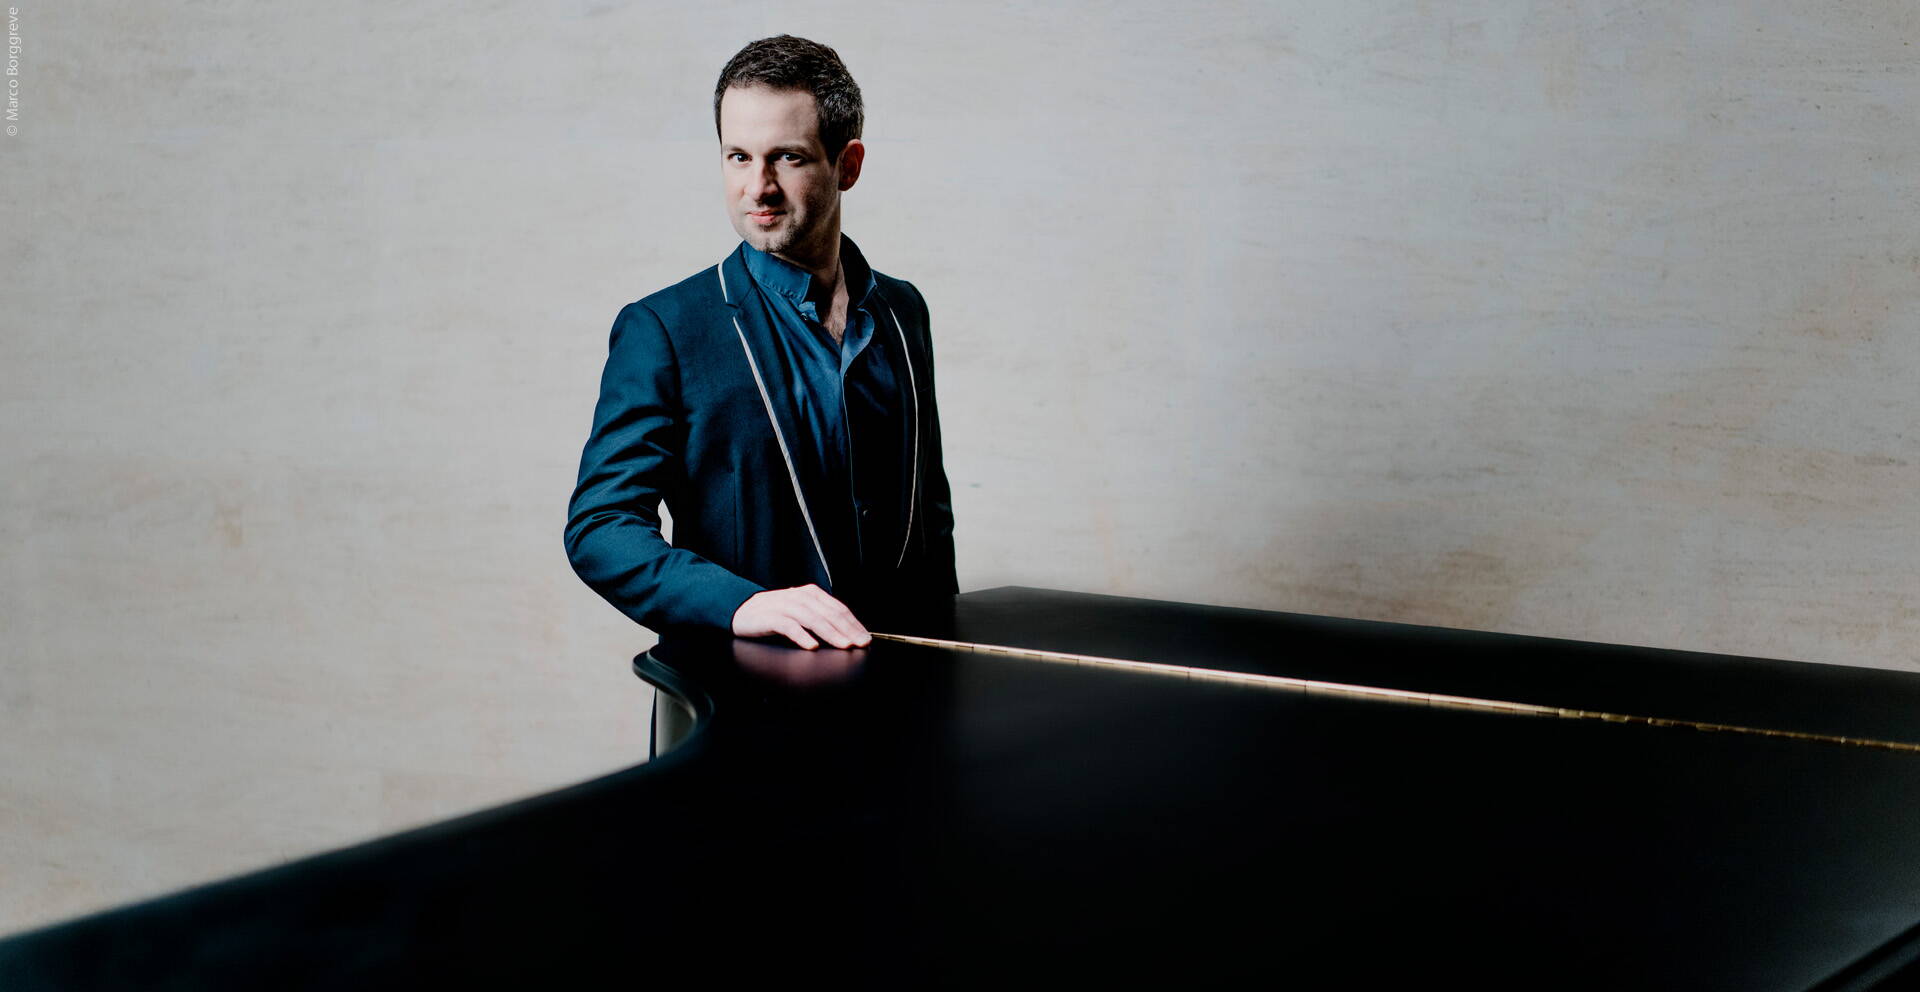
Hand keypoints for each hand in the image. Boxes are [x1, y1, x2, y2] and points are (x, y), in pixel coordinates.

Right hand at [731, 584, 870, 649]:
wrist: (742, 610)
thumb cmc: (774, 614)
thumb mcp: (800, 611)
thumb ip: (820, 617)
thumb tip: (846, 632)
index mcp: (810, 594)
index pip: (838, 609)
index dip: (854, 623)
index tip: (865, 637)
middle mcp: (800, 597)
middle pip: (829, 614)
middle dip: (848, 630)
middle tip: (860, 643)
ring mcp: (785, 606)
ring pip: (813, 619)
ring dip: (831, 633)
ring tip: (843, 645)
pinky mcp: (770, 617)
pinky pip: (789, 626)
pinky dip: (802, 636)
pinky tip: (812, 646)